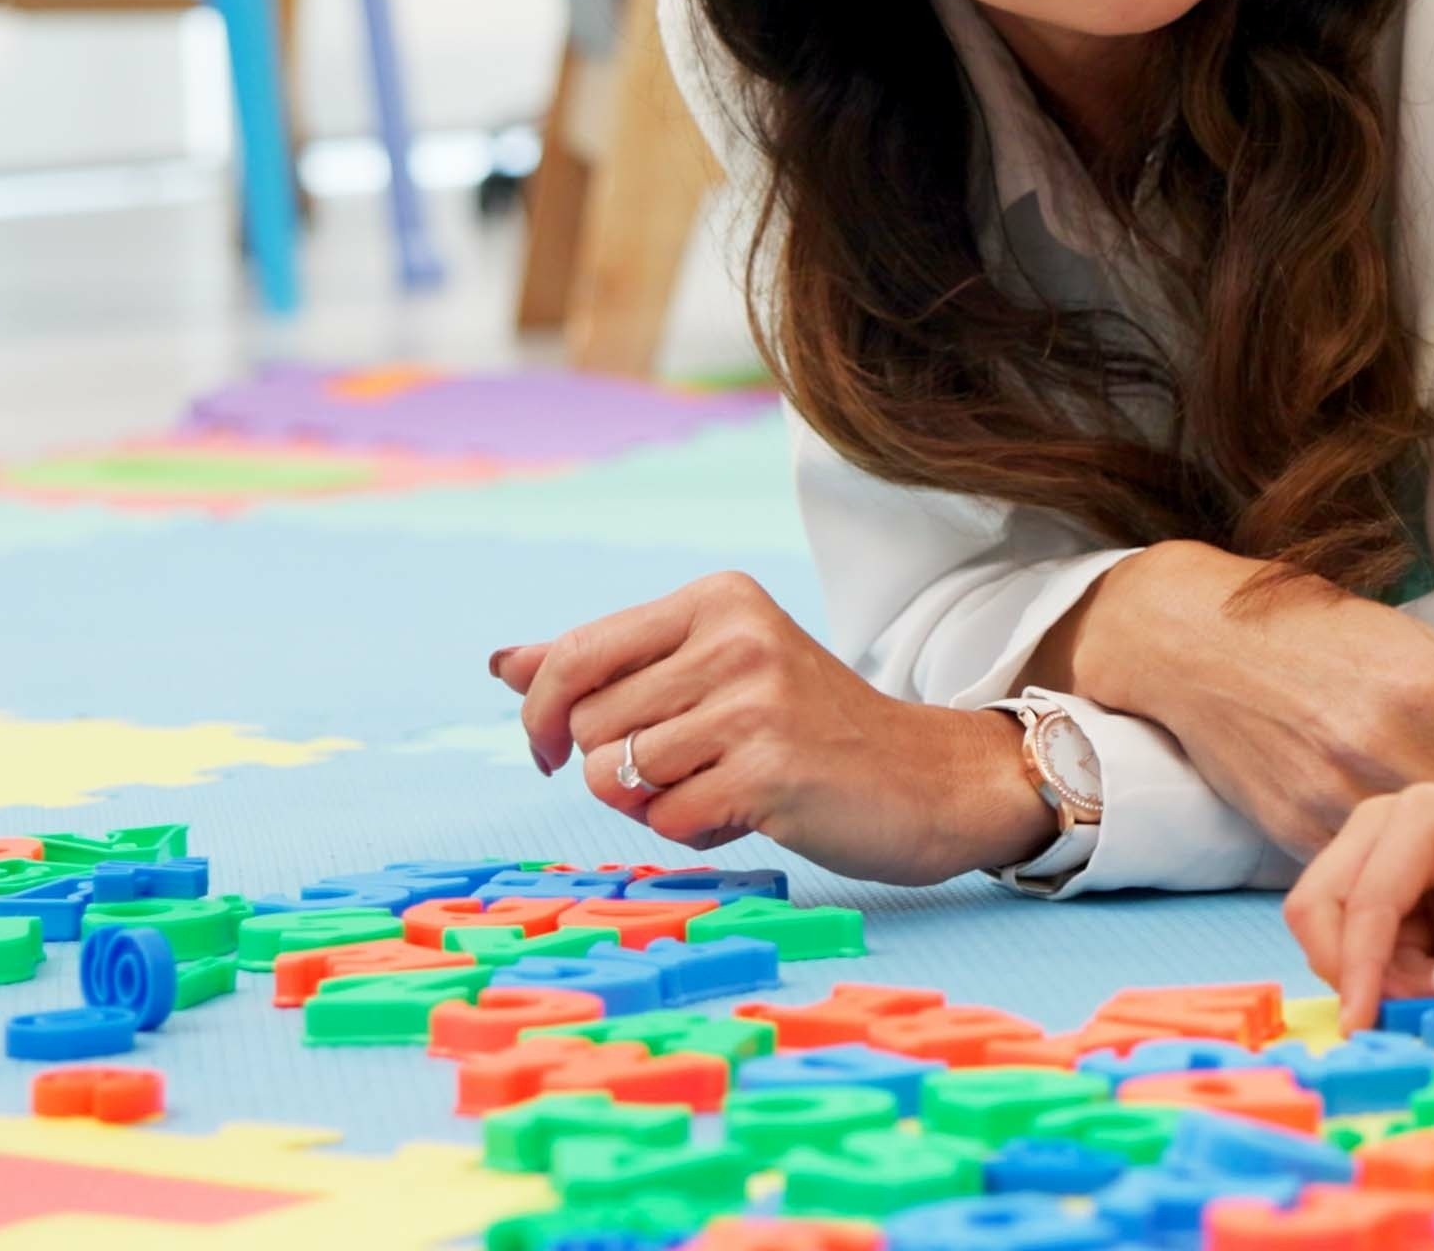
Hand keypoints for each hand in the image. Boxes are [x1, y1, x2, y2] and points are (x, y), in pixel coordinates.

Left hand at [490, 571, 1055, 886]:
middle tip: (681, 771)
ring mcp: (756, 704)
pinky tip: (749, 812)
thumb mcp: (713, 670)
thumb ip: (610, 663)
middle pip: (587, 726)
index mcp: (720, 600)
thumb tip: (504, 663)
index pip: (574, 655)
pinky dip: (693, 832)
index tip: (544, 752)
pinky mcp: (770, 771)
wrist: (929, 777)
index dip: (538, 715)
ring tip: (720, 789)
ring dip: (654, 804)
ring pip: (617, 777)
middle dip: (611, 767)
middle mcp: (738, 638)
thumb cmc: (810, 727)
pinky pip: (666, 820)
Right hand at [1036, 541, 1433, 856]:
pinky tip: (1402, 862)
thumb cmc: (1311, 631)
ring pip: (1425, 858)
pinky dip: (1387, 867)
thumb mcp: (1405, 640)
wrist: (1199, 644)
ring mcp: (1338, 793)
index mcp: (1430, 690)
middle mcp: (1389, 746)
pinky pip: (1365, 864)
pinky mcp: (1296, 828)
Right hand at [1284, 785, 1433, 1031]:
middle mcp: (1379, 822)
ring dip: (1365, 973)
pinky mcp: (1362, 877)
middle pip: (1315, 906)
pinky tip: (1426, 974)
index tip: (1358, 1026)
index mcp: (1424, 816)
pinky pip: (1342, 937)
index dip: (1358, 970)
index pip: (1367, 903)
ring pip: (1321, 927)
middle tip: (1393, 1014)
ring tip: (1431, 988)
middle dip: (1347, 970)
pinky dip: (1374, 970)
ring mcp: (1364, 846)